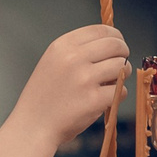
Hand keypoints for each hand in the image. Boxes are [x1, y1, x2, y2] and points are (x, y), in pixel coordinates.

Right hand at [12, 25, 128, 145]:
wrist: (32, 126)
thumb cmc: (44, 96)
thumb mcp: (53, 62)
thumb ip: (77, 51)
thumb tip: (112, 44)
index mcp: (62, 46)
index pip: (100, 30)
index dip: (116, 36)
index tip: (119, 45)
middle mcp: (73, 58)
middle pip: (116, 45)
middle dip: (123, 53)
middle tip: (121, 63)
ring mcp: (84, 79)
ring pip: (121, 66)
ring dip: (122, 74)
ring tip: (112, 83)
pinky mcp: (94, 99)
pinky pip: (121, 90)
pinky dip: (118, 95)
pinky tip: (105, 100)